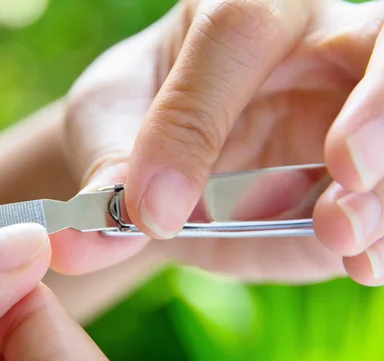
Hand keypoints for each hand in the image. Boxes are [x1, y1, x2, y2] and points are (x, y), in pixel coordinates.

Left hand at [54, 0, 383, 284]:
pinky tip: (362, 262)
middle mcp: (312, 45)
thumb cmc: (135, 117)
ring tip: (342, 235)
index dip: (201, 114)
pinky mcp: (361, 168)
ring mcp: (348, 105)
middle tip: (345, 170)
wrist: (166, 155)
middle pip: (378, 45)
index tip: (154, 211)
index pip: (235, 33)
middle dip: (375, 108)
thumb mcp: (107, 130)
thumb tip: (81, 240)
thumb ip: (106, 177)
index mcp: (235, 14)